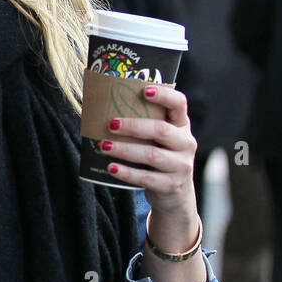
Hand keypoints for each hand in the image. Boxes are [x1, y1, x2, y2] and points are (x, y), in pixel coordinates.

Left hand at [103, 82, 199, 243]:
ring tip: (102, 146)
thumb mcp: (155, 136)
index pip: (179, 103)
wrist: (174, 191)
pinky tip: (111, 168)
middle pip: (161, 130)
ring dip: (125, 150)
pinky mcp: (171, 185)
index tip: (144, 90)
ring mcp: (181, 165)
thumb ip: (139, 120)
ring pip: (152, 155)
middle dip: (134, 126)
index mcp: (180, 124)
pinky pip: (147, 178)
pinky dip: (127, 173)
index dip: (164, 95)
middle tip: (111, 124)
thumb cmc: (156, 152)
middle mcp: (185, 143)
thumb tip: (96, 99)